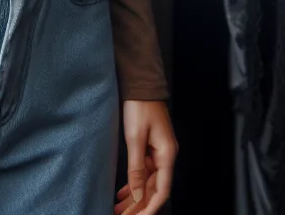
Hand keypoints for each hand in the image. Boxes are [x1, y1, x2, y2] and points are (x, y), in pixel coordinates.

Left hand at [117, 100, 176, 214]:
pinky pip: (144, 171)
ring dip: (135, 196)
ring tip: (118, 209)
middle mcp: (166, 155)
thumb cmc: (139, 107)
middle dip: (139, 205)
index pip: (162, 191)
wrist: (140, 83)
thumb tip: (138, 195)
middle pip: (154, 188)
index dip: (149, 209)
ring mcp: (159, 150)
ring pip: (148, 181)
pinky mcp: (150, 146)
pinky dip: (134, 183)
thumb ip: (136, 168)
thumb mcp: (135, 138)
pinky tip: (123, 192)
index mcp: (167, 154)